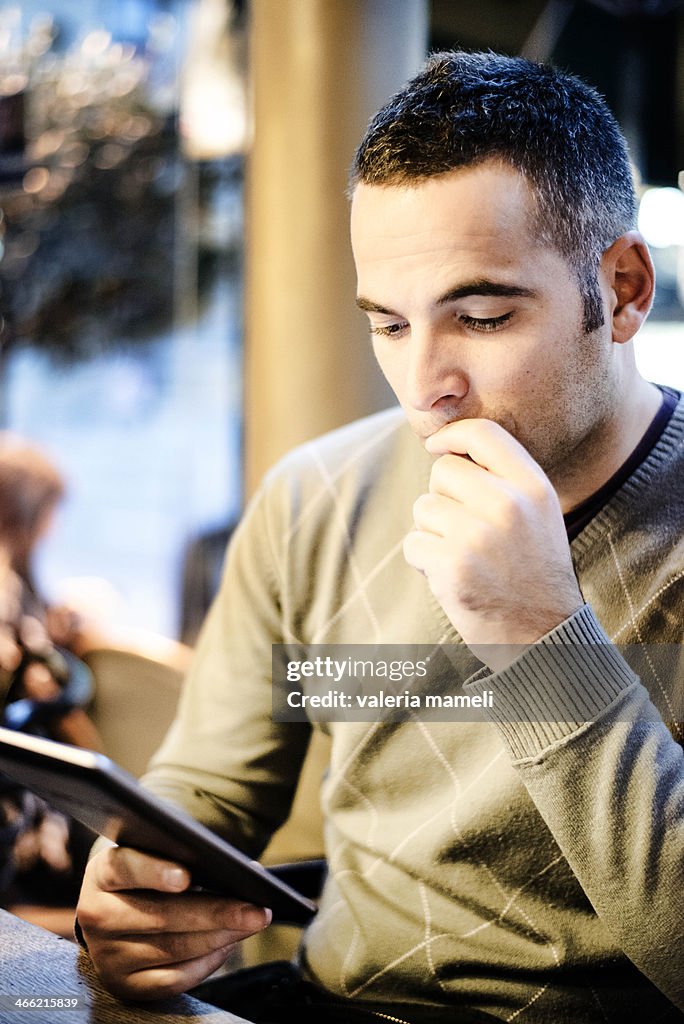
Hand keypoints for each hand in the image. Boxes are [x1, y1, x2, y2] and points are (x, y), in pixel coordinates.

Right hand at [76, 846, 271, 1000]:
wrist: (115, 911)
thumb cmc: (148, 873)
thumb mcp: (153, 855)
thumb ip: (183, 857)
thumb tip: (242, 870)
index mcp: (102, 874)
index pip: (125, 869)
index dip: (155, 873)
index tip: (186, 877)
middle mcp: (97, 915)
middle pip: (161, 916)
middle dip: (216, 912)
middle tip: (255, 910)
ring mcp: (108, 955)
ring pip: (172, 949)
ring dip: (219, 937)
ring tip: (251, 924)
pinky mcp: (124, 984)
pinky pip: (172, 979)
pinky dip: (206, 963)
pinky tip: (228, 946)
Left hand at [404, 419, 582, 669]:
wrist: (544, 635)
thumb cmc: (532, 570)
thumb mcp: (538, 514)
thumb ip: (502, 479)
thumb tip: (445, 447)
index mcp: (534, 487)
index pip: (483, 433)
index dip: (451, 434)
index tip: (437, 447)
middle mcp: (508, 506)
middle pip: (443, 471)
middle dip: (443, 496)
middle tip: (465, 529)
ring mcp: (479, 536)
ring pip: (424, 508)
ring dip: (432, 532)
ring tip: (463, 556)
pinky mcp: (453, 567)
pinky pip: (414, 543)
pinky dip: (424, 560)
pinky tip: (452, 576)